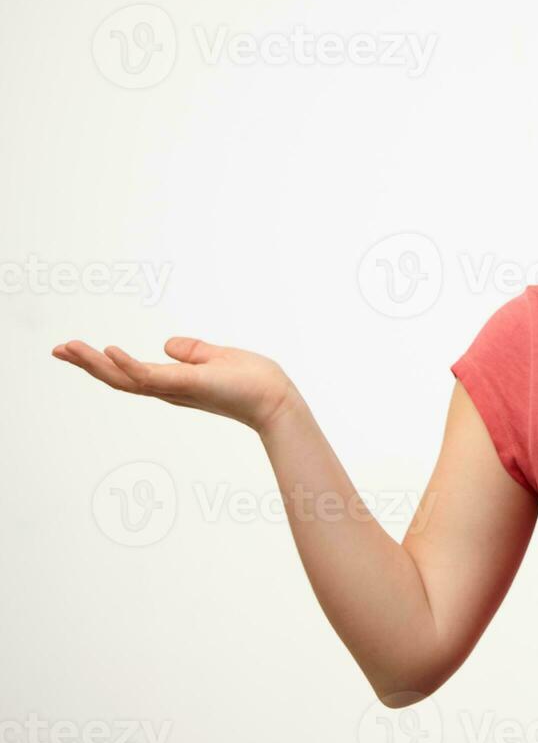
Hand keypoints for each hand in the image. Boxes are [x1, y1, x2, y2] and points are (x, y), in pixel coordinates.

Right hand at [52, 337, 301, 433]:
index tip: (74, 349)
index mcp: (173, 382)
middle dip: (86, 364)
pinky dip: (128, 364)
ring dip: (95, 363)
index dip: (101, 363)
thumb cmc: (254, 381)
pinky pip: (151, 375)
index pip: (129, 373)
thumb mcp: (217, 357)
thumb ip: (192, 351)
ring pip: (126, 378)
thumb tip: (168, 344)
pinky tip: (109, 350)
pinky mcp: (188, 384)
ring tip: (70, 348)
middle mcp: (169, 389)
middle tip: (57, 349)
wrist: (276, 398)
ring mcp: (176, 388)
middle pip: (118, 378)